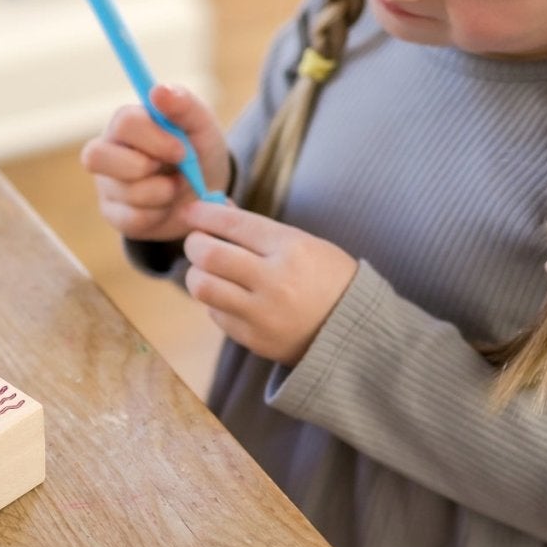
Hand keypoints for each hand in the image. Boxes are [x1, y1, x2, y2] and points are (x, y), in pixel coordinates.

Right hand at [80, 83, 234, 241]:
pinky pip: (132, 220)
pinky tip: (167, 206)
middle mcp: (107, 150)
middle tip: (173, 170)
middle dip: (143, 168)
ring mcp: (106, 184)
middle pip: (95, 157)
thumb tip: (158, 90)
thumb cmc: (198, 151)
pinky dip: (160, 215)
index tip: (182, 150)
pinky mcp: (113, 214)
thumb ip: (183, 104)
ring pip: (123, 192)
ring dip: (162, 193)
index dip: (154, 139)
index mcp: (126, 122)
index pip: (123, 123)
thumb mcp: (201, 125)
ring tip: (176, 188)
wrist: (206, 193)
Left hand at [180, 200, 359, 365]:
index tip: (190, 211)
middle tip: (197, 242)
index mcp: (292, 249)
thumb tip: (216, 207)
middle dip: (194, 243)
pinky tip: (230, 296)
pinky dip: (215, 301)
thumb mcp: (303, 243)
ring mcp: (262, 314)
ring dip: (197, 274)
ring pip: (203, 287)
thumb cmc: (328, 278)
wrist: (355, 330)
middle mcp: (275, 282)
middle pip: (208, 255)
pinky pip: (215, 313)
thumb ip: (257, 229)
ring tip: (208, 271)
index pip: (234, 224)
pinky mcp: (253, 339)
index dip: (204, 214)